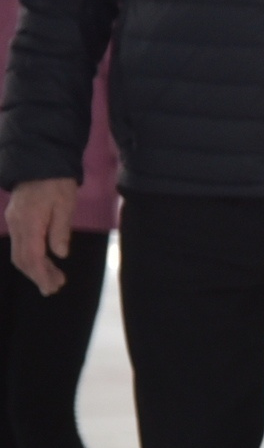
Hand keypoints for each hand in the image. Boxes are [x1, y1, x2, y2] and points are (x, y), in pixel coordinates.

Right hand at [5, 178, 75, 294]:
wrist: (40, 160)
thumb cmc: (56, 182)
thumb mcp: (65, 205)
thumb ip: (60, 230)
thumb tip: (59, 254)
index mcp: (29, 222)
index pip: (32, 257)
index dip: (41, 275)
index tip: (54, 286)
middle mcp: (17, 224)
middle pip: (22, 259)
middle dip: (38, 275)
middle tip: (55, 287)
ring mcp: (14, 221)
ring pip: (19, 253)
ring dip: (35, 268)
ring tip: (53, 279)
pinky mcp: (17, 218)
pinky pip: (21, 244)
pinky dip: (31, 257)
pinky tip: (45, 262)